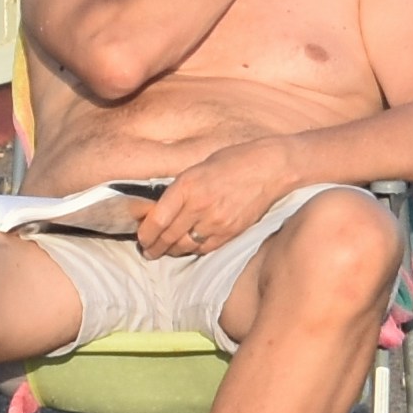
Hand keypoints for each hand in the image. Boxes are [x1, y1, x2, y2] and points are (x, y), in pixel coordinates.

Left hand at [122, 139, 281, 254]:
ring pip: (185, 246)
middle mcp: (199, 206)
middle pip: (168, 237)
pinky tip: (189, 247)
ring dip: (172, 251)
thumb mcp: (198, 167)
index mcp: (187, 186)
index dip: (145, 234)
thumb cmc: (234, 161)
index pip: (157, 220)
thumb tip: (160, 210)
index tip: (141, 238)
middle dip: (154, 247)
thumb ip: (180, 189)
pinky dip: (193, 250)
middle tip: (148, 251)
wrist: (271, 168)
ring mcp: (216, 222)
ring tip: (165, 251)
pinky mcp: (230, 232)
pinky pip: (205, 248)